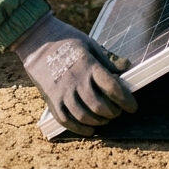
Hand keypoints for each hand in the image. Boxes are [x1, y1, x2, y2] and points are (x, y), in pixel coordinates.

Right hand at [11, 13, 136, 135]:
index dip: (126, 100)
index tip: (132, 106)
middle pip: (100, 106)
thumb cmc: (66, 39)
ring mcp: (62, 92)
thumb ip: (108, 58)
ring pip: (84, 116)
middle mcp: (76, 80)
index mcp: (88, 65)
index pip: (112, 88)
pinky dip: (80, 128)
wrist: (36, 39)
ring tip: (105, 119)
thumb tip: (127, 67)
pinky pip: (66, 121)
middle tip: (118, 111)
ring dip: (99, 121)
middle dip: (114, 112)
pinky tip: (89, 129)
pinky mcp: (51, 99)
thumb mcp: (89, 44)